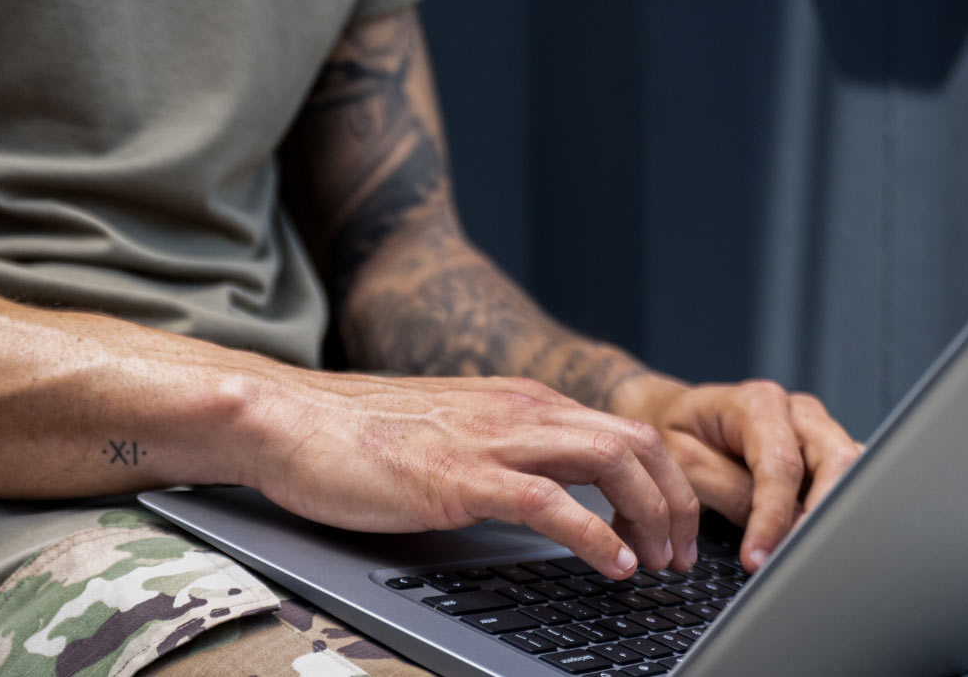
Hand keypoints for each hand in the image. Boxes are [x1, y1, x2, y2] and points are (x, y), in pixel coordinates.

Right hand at [245, 371, 700, 577]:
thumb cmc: (358, 437)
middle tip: (676, 556)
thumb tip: (544, 499)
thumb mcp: (453, 439)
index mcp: (521, 403)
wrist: (291, 421)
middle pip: (639, 443)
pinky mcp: (462, 478)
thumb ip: (502, 456)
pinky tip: (610, 566)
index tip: (667, 531)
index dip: (663, 484)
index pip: (624, 431)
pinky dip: (595, 537)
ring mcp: (493, 441)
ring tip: (654, 564)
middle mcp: (520, 411)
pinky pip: (552, 504)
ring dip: (650, 518)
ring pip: (613, 462)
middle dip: (675, 502)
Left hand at [616, 377, 863, 572]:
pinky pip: (844, 479)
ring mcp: (815, 430)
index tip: (759, 559)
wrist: (668, 417)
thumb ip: (731, 491)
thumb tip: (782, 528)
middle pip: (837, 460)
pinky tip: (820, 534)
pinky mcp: (821, 452)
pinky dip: (837, 507)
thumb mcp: (685, 463)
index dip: (774, 518)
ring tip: (810, 552)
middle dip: (823, 513)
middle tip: (799, 557)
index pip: (781, 465)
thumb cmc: (673, 436)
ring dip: (835, 512)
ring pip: (849, 470)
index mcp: (759, 403)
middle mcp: (797, 412)